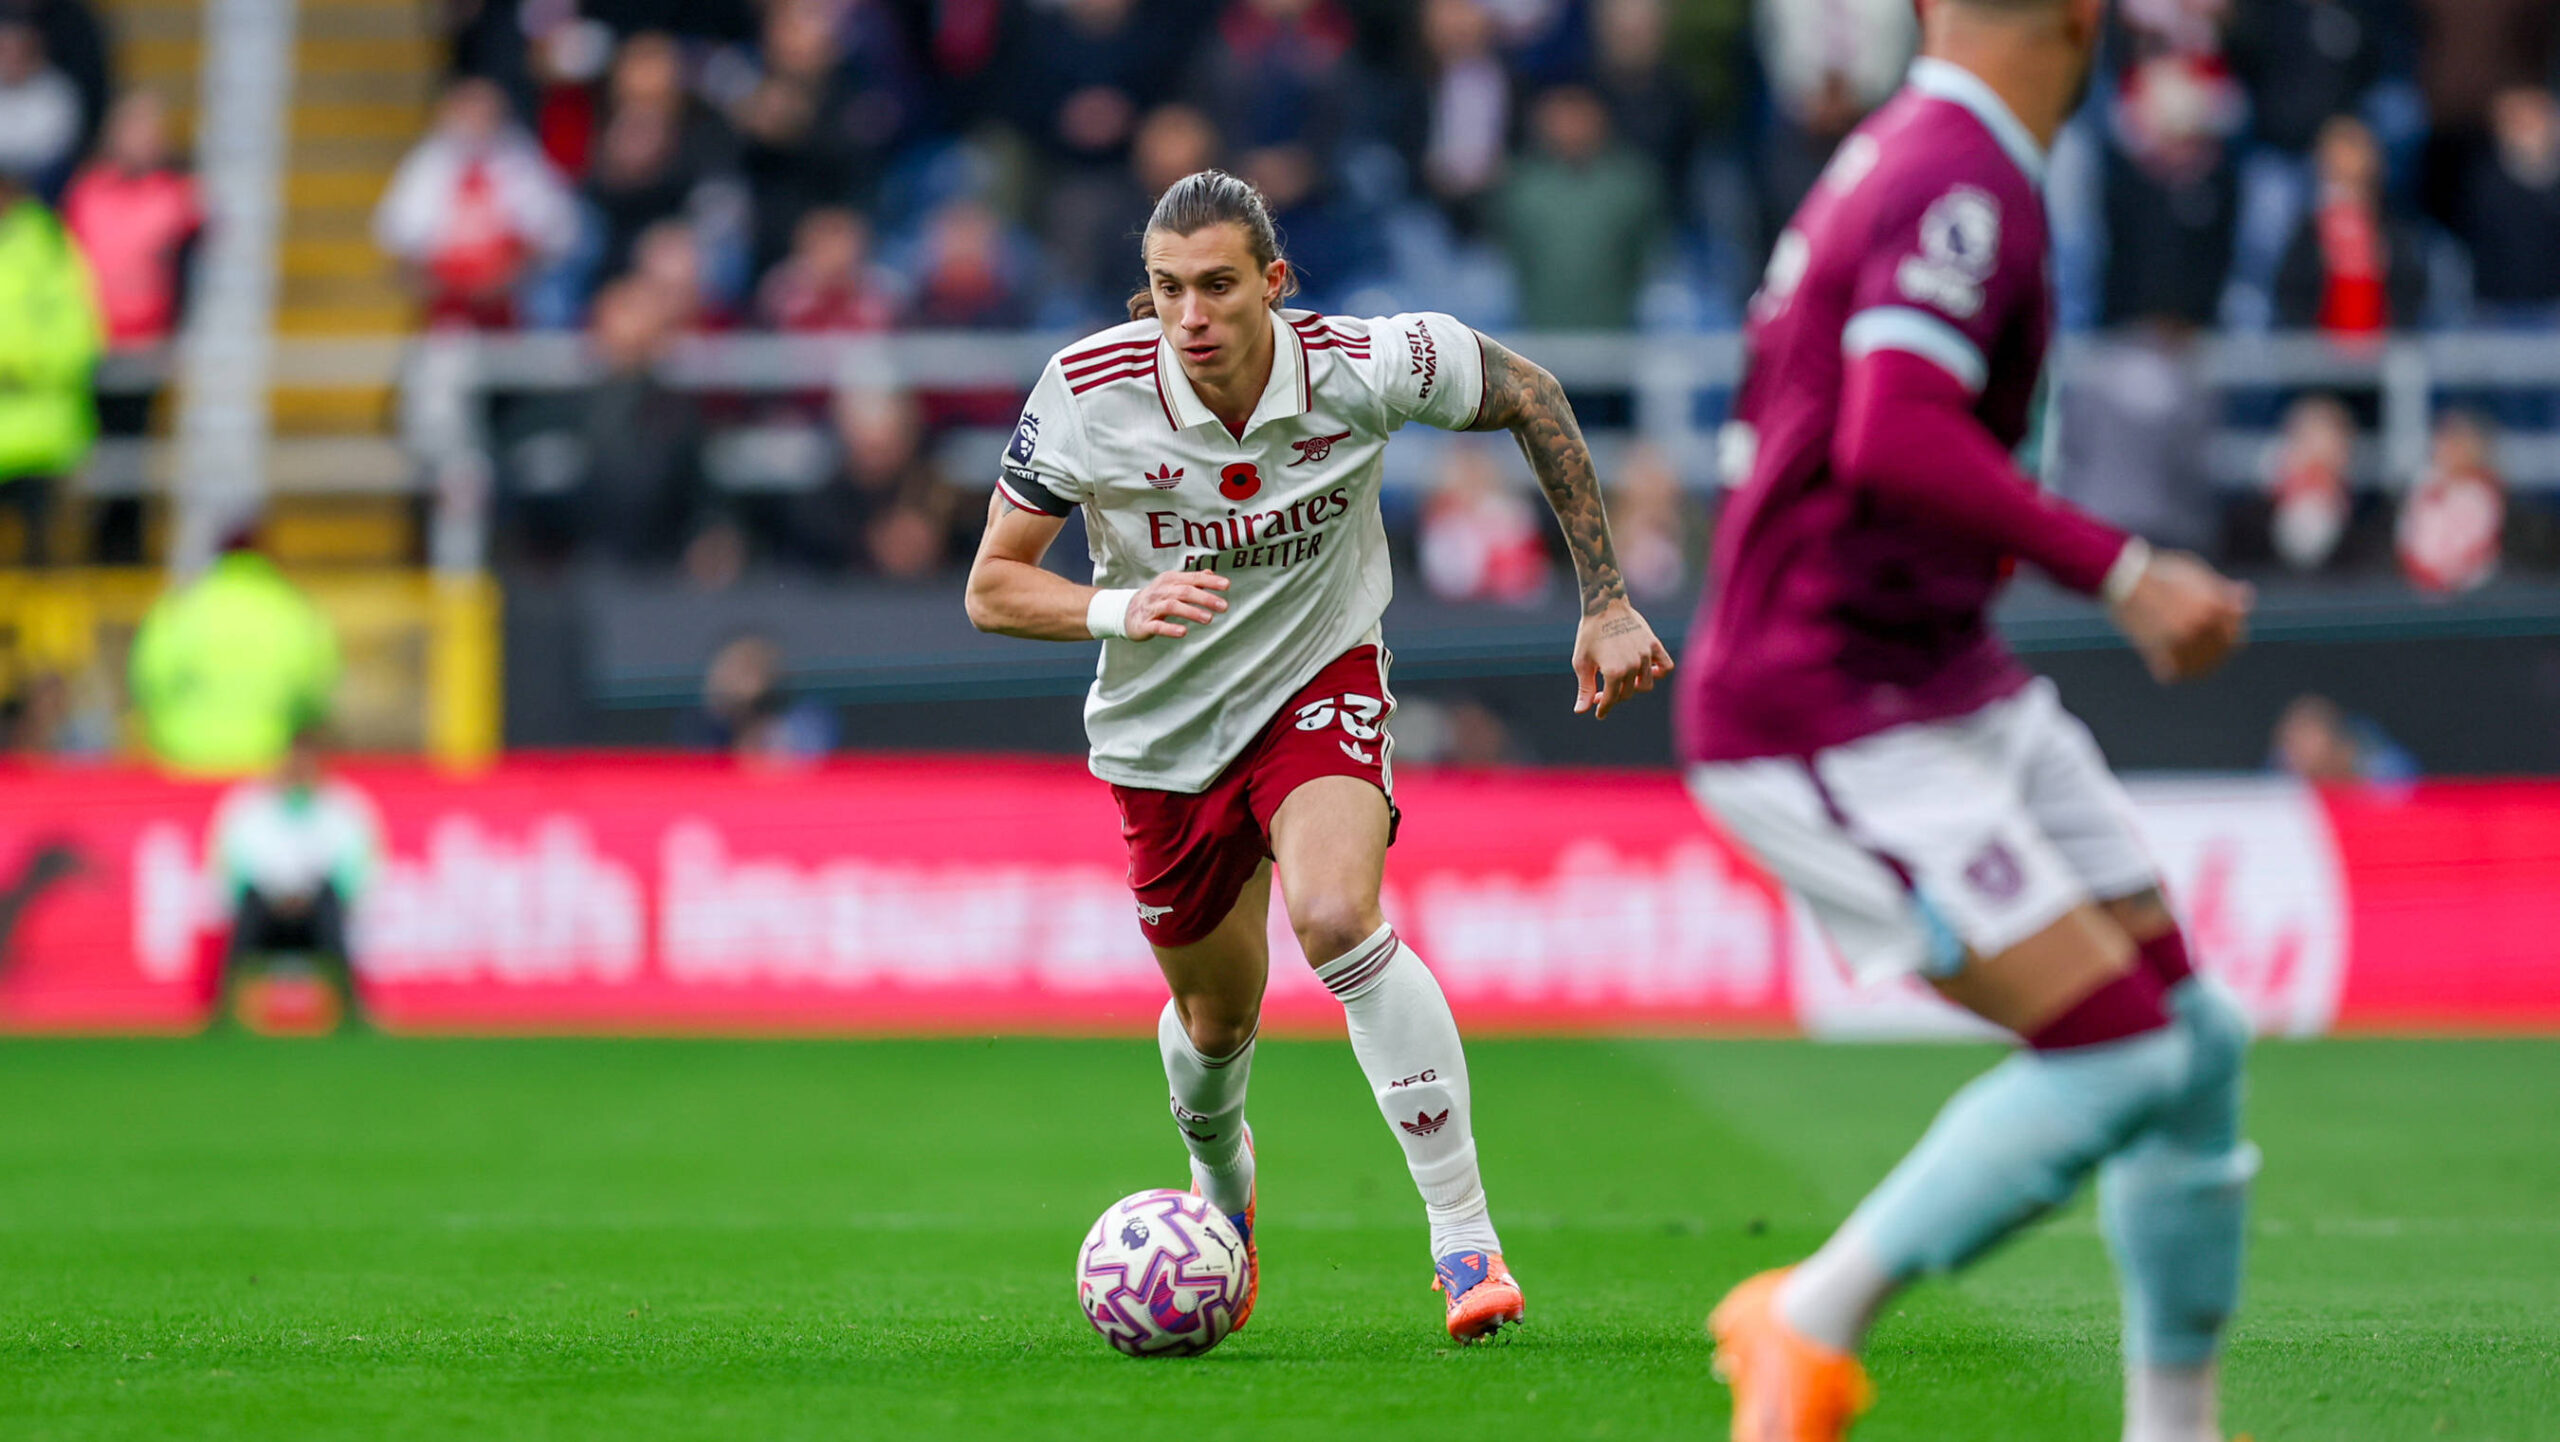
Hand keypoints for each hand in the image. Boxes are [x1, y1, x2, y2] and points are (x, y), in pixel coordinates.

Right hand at [1125, 570, 1229, 639]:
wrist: (1125, 612)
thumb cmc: (1156, 598)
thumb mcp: (1173, 585)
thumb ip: (1192, 580)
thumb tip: (1211, 573)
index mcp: (1169, 580)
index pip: (1192, 578)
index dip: (1210, 581)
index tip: (1226, 585)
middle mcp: (1161, 591)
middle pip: (1184, 591)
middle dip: (1205, 598)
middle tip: (1223, 606)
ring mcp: (1152, 607)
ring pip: (1172, 606)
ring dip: (1192, 612)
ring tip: (1209, 618)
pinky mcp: (1145, 624)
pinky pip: (1157, 626)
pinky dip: (1170, 628)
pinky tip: (1183, 632)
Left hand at [1573, 601, 1675, 718]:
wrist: (1605, 605)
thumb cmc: (1589, 634)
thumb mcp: (1582, 662)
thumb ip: (1584, 688)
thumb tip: (1581, 711)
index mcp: (1613, 671)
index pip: (1611, 700)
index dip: (1603, 708)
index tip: (1599, 713)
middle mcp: (1633, 665)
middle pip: (1627, 694)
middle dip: (1614, 696)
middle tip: (1602, 691)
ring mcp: (1646, 655)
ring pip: (1646, 685)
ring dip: (1634, 688)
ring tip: (1623, 682)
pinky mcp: (1654, 645)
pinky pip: (1666, 666)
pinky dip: (1659, 673)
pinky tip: (1648, 673)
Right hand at [2110, 549, 2251, 681]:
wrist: (2122, 577)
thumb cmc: (2161, 571)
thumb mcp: (2197, 573)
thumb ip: (2222, 589)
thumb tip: (2245, 597)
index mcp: (2215, 607)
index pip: (2236, 636)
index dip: (2230, 637)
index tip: (2222, 637)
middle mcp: (2200, 626)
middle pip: (2219, 653)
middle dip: (2214, 652)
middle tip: (2202, 650)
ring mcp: (2179, 642)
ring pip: (2198, 668)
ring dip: (2195, 666)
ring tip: (2186, 660)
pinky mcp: (2156, 652)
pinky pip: (2173, 674)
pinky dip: (2174, 673)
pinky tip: (2169, 668)